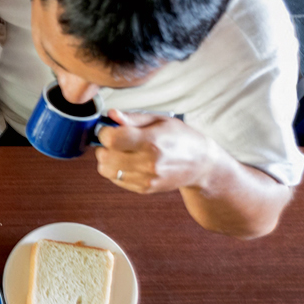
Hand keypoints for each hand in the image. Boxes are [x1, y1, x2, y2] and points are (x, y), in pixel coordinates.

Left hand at [94, 110, 219, 194]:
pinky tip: (127, 161)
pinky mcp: (144, 189)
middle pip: (105, 157)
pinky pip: (116, 180)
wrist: (200, 164)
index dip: (105, 132)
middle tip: (113, 139)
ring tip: (120, 150)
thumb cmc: (180, 137)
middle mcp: (148, 163)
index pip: (112, 140)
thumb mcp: (159, 120)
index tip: (109, 129)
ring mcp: (146, 179)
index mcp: (151, 142)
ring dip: (106, 159)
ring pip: (106, 170)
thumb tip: (110, 115)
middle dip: (103, 146)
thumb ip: (132, 118)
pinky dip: (115, 169)